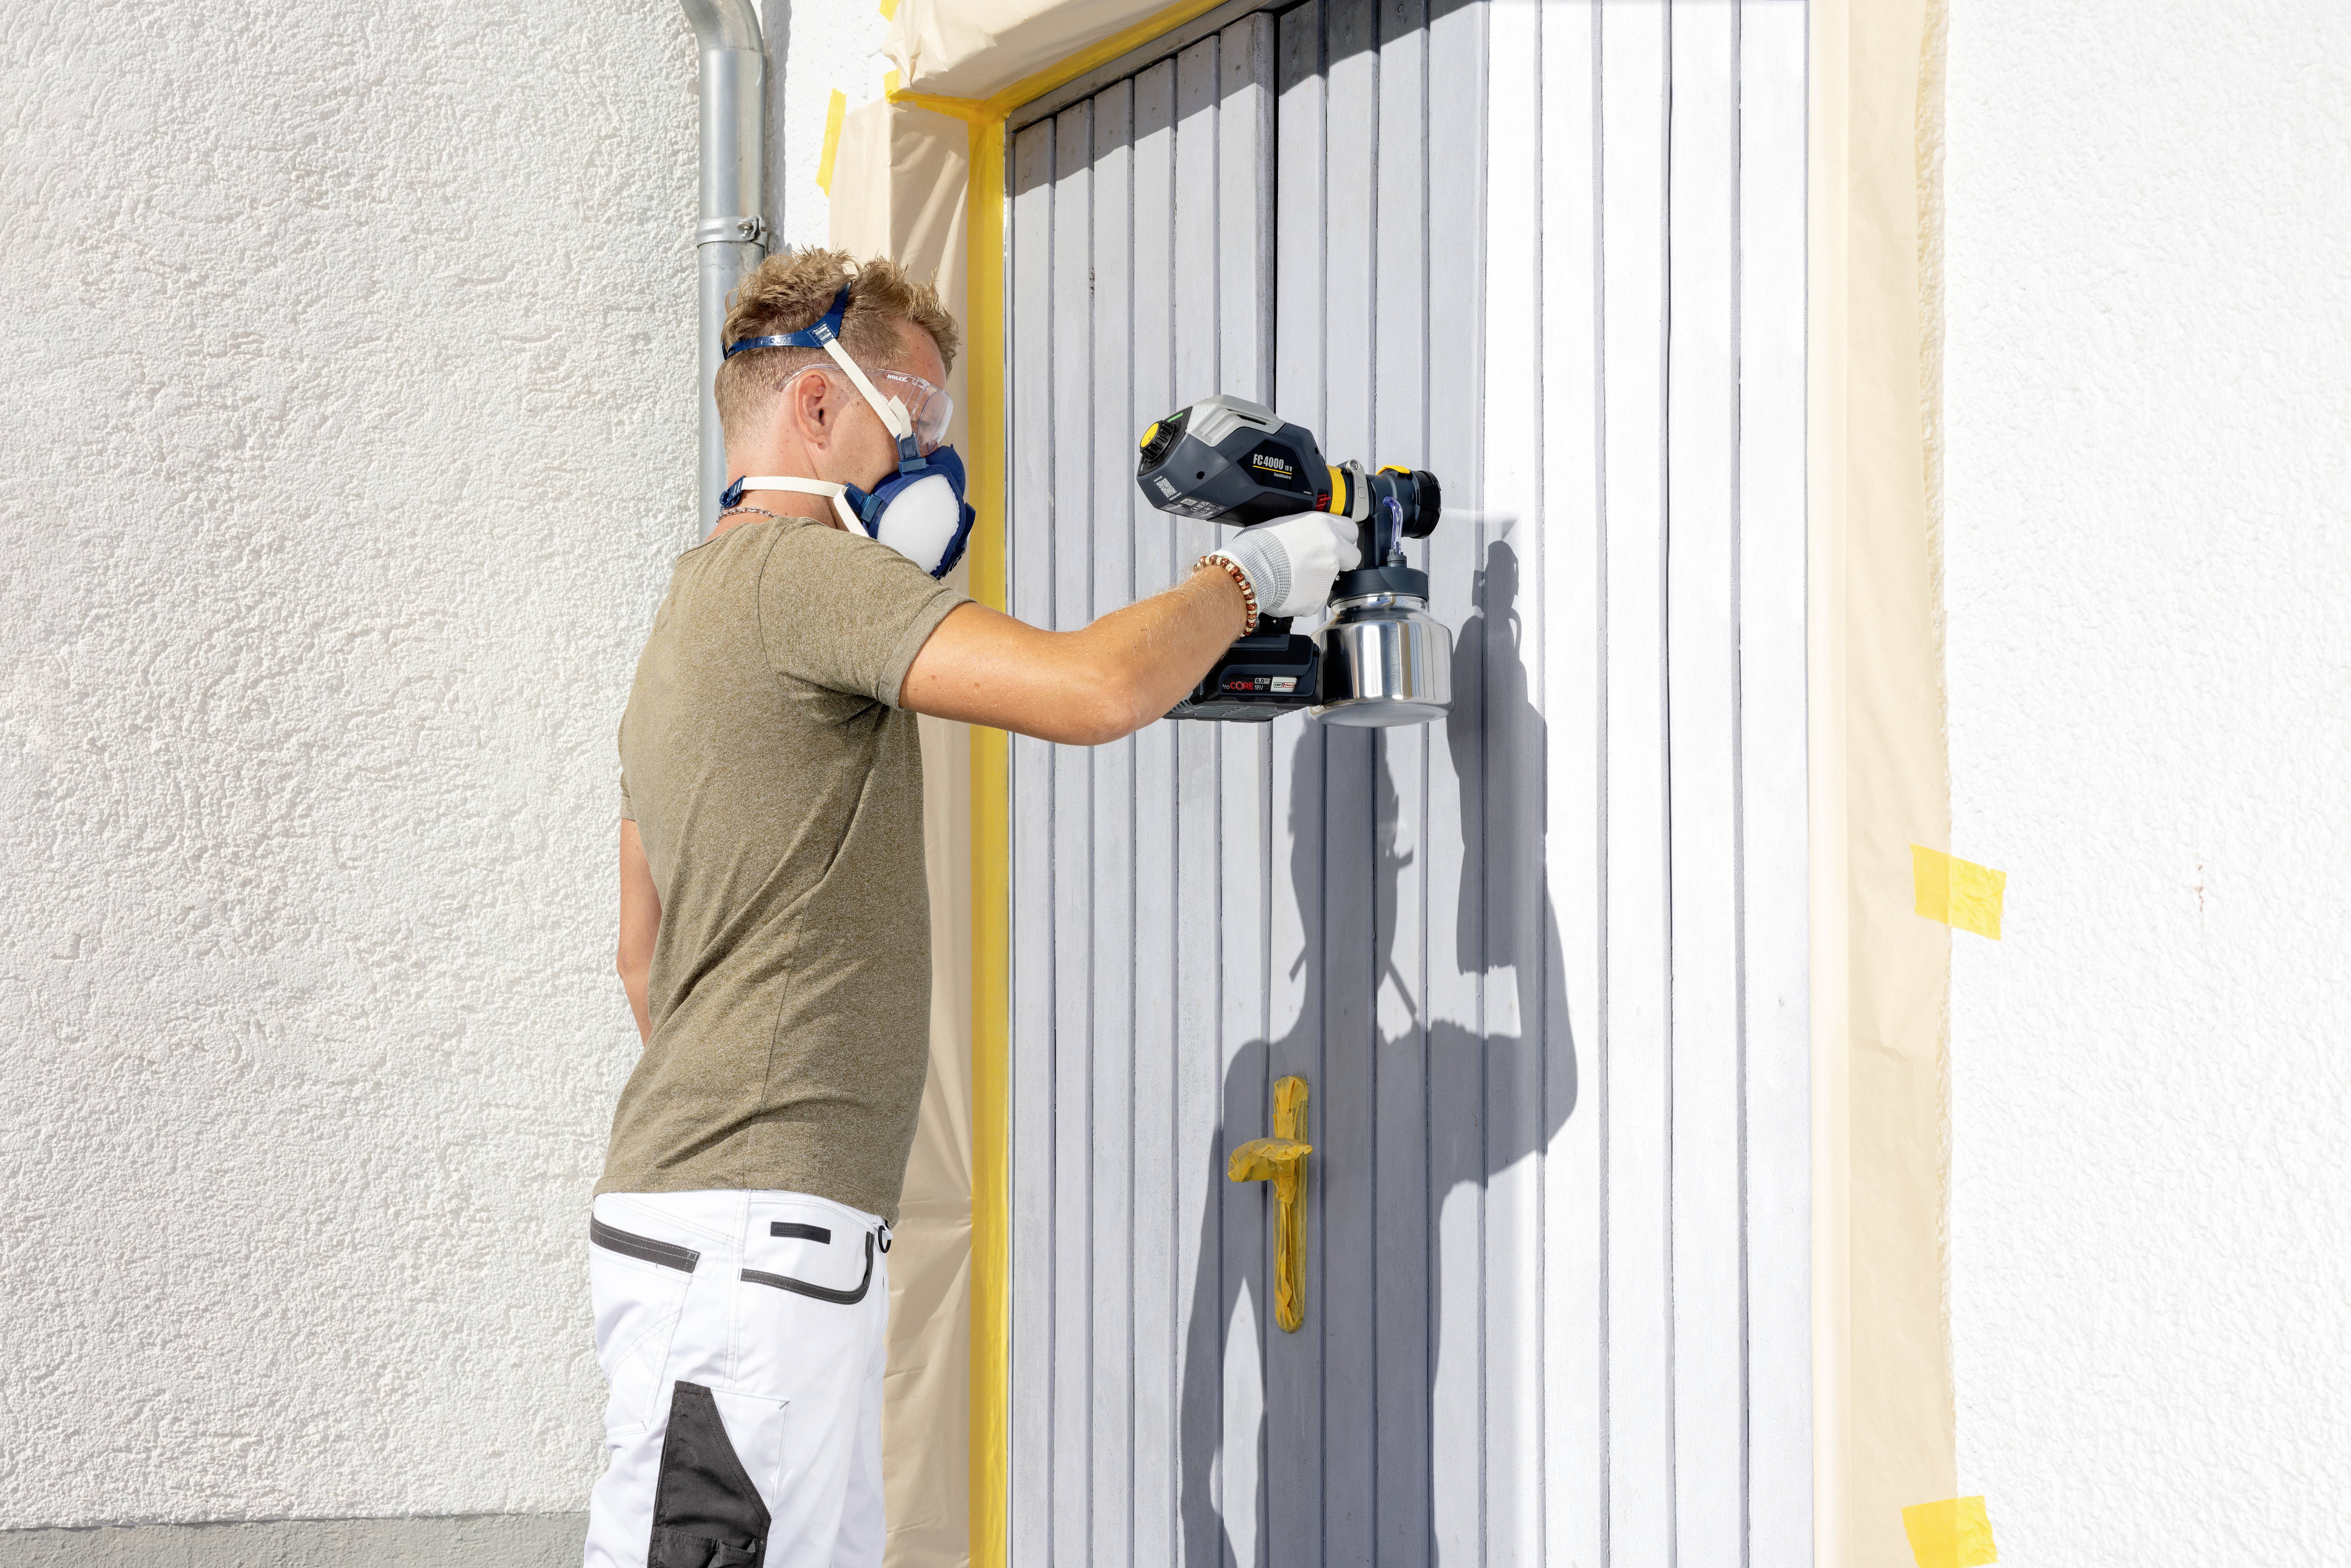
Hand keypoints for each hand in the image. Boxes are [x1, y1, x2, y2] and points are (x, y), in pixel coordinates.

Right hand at [1215, 512, 1360, 619]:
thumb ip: (1304, 531)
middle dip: (1341, 562)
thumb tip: (1304, 537)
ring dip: (1317, 582)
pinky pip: (1315, 600)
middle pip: (1353, 557)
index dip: (1343, 539)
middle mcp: (1332, 548)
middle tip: (1318, 564)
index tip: (1335, 544)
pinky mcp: (1319, 598)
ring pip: (1332, 580)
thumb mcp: (1283, 524)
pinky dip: (1304, 599)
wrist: (1248, 570)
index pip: (1351, 530)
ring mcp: (1328, 574)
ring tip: (1291, 579)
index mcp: (1323, 525)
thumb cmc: (1257, 546)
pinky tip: (1288, 592)